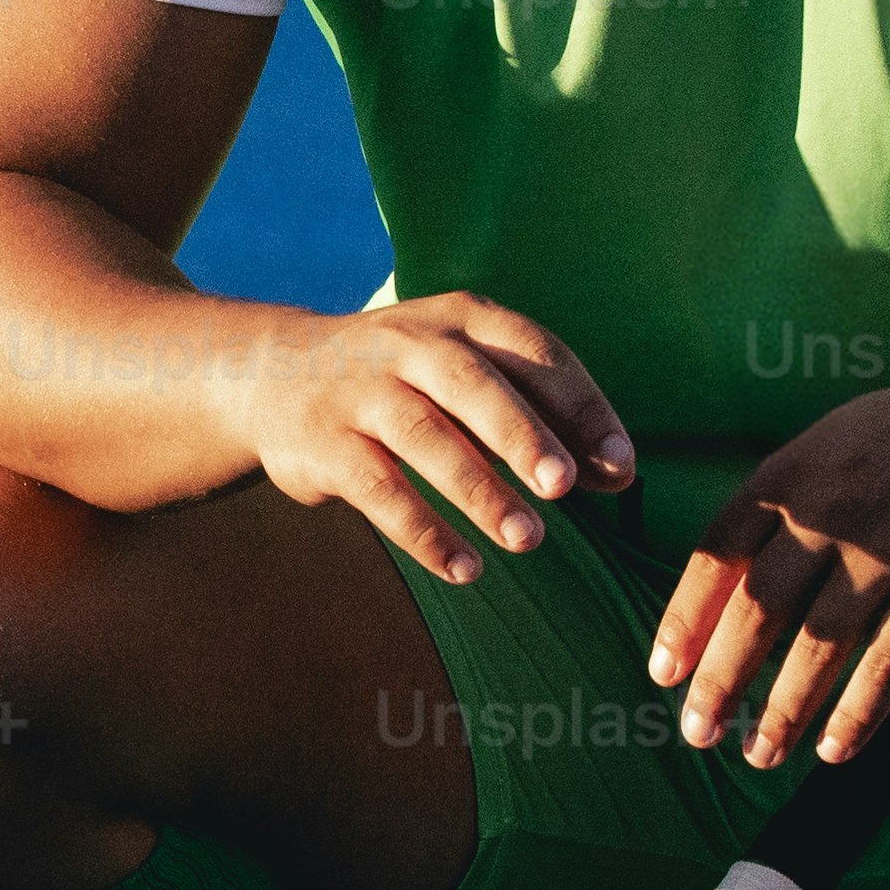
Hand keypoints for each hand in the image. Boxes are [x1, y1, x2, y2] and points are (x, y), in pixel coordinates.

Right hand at [218, 290, 632, 585]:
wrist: (270, 375)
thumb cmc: (402, 381)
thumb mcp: (466, 375)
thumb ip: (539, 416)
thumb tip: (617, 474)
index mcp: (460, 320)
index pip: (533, 353)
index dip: (581, 408)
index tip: (620, 465)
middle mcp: (410, 347)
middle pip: (472, 386)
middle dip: (521, 435)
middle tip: (563, 486)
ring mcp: (361, 393)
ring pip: (425, 438)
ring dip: (478, 490)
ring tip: (527, 540)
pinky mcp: (324, 444)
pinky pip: (377, 490)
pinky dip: (422, 531)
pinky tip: (464, 569)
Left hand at [650, 365, 889, 770]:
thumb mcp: (836, 440)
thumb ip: (780, 499)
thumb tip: (722, 576)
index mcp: (795, 471)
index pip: (716, 553)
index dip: (685, 619)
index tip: (664, 673)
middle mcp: (835, 509)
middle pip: (759, 609)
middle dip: (722, 680)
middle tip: (698, 733)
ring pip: (821, 645)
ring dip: (784, 710)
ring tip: (760, 754)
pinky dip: (861, 712)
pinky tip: (836, 750)